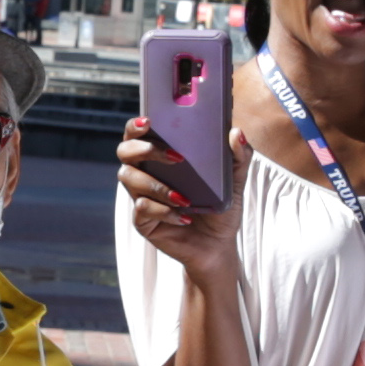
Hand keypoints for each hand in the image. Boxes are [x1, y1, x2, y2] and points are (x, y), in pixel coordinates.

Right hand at [116, 118, 241, 278]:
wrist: (217, 244)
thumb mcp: (234, 181)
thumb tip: (236, 133)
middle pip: (125, 151)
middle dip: (144, 149)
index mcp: (160, 155)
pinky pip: (142, 209)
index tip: (150, 121)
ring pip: (129, 179)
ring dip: (156, 185)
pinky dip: (164, 211)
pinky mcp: (142, 220)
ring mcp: (141, 195)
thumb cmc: (219, 206)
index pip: (138, 132)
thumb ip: (239, 156)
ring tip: (184, 197)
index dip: (137, 124)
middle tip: (176, 156)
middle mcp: (145, 172)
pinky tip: (185, 217)